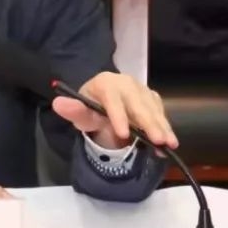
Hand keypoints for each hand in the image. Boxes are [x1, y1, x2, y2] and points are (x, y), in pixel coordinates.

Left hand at [52, 72, 176, 150]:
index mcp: (105, 83)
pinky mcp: (151, 97)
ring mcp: (141, 90)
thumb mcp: (80, 113)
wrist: (103, 101)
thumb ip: (72, 110)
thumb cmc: (91, 108)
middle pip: (138, 104)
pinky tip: (169, 141)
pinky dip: (165, 126)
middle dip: (149, 123)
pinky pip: (160, 111)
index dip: (118, 116)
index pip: (112, 100)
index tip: (123, 133)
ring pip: (152, 108)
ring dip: (162, 126)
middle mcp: (126, 83)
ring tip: (170, 143)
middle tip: (158, 140)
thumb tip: (58, 103)